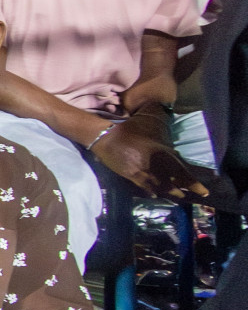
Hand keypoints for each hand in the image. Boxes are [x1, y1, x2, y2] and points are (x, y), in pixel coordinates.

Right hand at [89, 118, 207, 199]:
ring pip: (160, 189)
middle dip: (182, 192)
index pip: (183, 172)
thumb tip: (171, 113)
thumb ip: (162, 119)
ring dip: (169, 194)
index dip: (194, 184)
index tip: (204, 192)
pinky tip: (155, 194)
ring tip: (178, 197)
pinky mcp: (131, 177)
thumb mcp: (149, 120)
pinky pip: (145, 187)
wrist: (106, 137)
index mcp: (162, 154)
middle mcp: (155, 168)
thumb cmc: (129, 128)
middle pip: (172, 185)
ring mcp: (142, 174)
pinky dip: (152, 192)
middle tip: (190, 196)